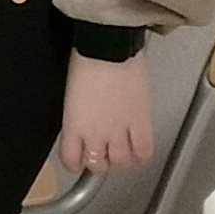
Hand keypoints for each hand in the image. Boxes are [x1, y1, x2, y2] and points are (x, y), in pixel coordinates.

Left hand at [58, 50, 156, 178]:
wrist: (108, 48)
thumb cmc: (87, 61)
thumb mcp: (71, 94)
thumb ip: (77, 115)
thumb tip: (83, 121)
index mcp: (73, 125)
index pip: (71, 160)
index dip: (76, 162)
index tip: (79, 159)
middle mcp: (95, 133)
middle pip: (97, 164)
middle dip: (100, 161)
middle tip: (104, 151)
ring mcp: (119, 130)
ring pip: (121, 162)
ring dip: (121, 158)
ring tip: (122, 149)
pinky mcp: (140, 122)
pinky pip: (144, 151)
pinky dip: (142, 153)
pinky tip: (139, 148)